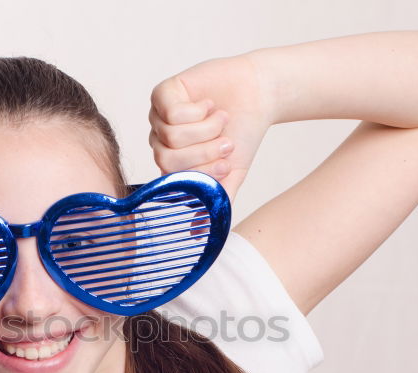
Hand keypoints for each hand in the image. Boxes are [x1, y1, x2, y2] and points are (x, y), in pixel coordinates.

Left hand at [148, 53, 270, 202]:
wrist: (258, 95)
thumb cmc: (243, 134)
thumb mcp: (232, 174)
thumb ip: (215, 200)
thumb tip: (199, 233)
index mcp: (173, 163)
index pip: (173, 178)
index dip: (202, 172)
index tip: (226, 165)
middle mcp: (161, 140)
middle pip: (167, 158)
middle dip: (203, 152)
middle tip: (226, 143)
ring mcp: (159, 117)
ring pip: (171, 136)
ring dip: (206, 129)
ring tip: (222, 120)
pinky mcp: (163, 93)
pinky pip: (171, 112)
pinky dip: (199, 111)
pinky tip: (209, 104)